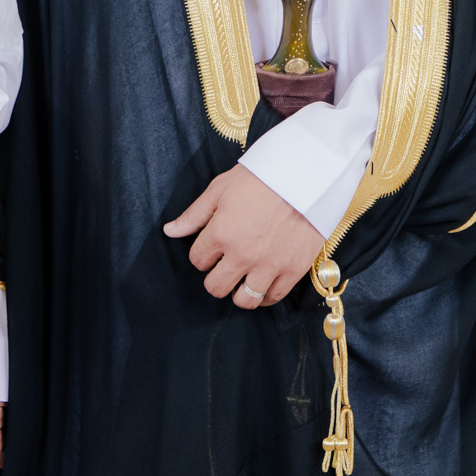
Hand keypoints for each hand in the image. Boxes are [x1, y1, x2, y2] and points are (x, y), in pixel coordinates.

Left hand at [164, 165, 325, 307]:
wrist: (305, 175)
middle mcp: (242, 255)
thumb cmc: (260, 177)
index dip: (203, 253)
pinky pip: (272, 298)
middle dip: (216, 277)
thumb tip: (170, 231)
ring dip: (239, 291)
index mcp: (221, 233)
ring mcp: (269, 265)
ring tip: (243, 278)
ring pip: (244, 300)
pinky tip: (263, 282)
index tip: (213, 245)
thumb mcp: (220, 188)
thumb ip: (194, 214)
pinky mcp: (293, 269)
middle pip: (216, 287)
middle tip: (225, 265)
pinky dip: (265, 295)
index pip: (198, 260)